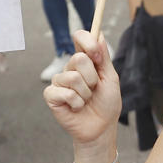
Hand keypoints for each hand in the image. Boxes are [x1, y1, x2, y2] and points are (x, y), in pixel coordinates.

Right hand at [43, 29, 122, 150]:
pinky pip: (64, 92)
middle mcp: (70, 68)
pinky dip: (76, 102)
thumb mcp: (110, 78)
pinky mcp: (52, 95)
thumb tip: (99, 34)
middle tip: (94, 89)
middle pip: (78, 58)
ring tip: (86, 100)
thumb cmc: (107, 103)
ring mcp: (59, 81)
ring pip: (72, 77)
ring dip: (85, 93)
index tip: (97, 56)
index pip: (80, 37)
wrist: (101, 128)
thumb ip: (103, 57)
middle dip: (92, 77)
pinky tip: (76, 108)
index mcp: (85, 60)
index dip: (88, 42)